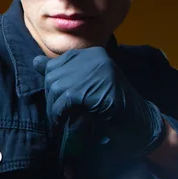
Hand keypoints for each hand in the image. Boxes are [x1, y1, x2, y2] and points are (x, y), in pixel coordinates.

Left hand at [32, 47, 165, 158]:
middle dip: (52, 97)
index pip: (57, 64)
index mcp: (93, 53)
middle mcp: (94, 57)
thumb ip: (65, 72)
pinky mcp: (92, 89)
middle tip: (60, 113)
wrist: (141, 125)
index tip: (62, 100)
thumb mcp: (88, 83)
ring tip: (62, 119)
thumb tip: (35, 61)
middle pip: (53, 75)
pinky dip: (59, 114)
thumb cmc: (113, 106)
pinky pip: (62, 100)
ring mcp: (95, 71)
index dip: (55, 85)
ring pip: (55, 88)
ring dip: (54, 108)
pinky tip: (64, 122)